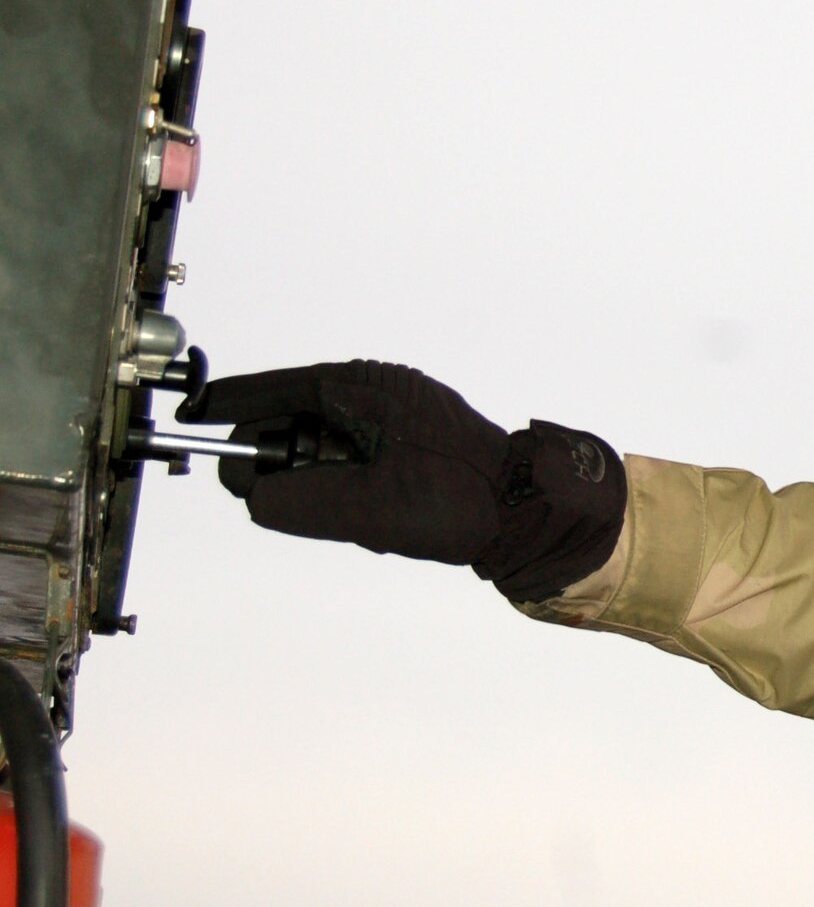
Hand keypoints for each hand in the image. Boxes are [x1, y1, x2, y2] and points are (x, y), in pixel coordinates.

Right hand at [179, 360, 623, 600]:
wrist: (530, 513)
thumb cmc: (460, 501)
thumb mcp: (367, 508)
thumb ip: (296, 502)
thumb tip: (249, 494)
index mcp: (364, 387)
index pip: (275, 390)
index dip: (228, 407)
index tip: (191, 416)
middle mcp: (377, 393)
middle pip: (292, 423)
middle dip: (285, 466)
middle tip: (281, 499)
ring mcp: (394, 417)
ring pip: (321, 453)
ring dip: (323, 488)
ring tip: (361, 516)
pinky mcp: (406, 445)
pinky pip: (351, 467)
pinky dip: (348, 493)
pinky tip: (376, 519)